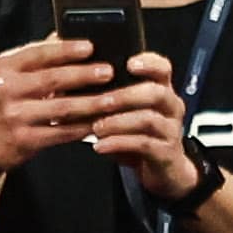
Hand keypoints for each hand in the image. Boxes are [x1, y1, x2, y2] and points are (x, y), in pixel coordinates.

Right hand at [0, 35, 127, 172]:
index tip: (91, 46)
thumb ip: (40, 56)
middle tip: (109, 71)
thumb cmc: (9, 103)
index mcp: (6, 66)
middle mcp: (5, 88)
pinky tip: (99, 122)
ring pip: (61, 108)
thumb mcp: (15, 76)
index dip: (66, 50)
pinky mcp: (23, 140)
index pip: (38, 52)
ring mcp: (13, 116)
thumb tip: (69, 34)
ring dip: (90, 103)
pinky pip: (61, 133)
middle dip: (84, 74)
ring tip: (112, 99)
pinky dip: (83, 127)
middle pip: (52, 79)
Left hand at [79, 52, 199, 200]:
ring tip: (96, 127)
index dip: (148, 63)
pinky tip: (99, 146)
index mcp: (160, 89)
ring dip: (118, 121)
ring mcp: (170, 130)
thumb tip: (62, 84)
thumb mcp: (123, 111)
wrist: (161, 169)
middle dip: (125, 95)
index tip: (128, 63)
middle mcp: (170, 107)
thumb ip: (102, 95)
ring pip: (149, 119)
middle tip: (100, 101)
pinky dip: (119, 143)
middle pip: (156, 93)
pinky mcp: (165, 153)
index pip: (162, 68)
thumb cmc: (137, 133)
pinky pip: (144, 145)